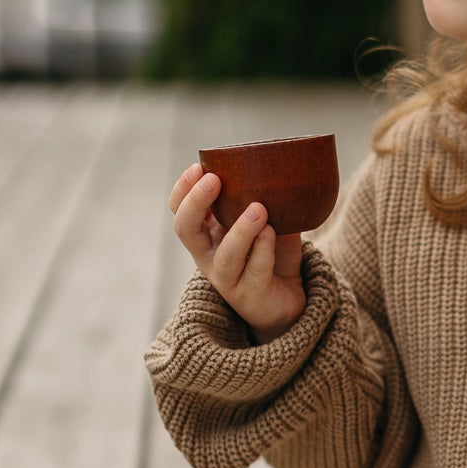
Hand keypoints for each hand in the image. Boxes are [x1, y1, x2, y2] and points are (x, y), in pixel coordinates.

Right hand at [168, 162, 306, 339]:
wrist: (286, 300)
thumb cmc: (270, 255)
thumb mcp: (265, 223)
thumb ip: (265, 202)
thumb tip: (277, 173)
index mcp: (207, 234)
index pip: (180, 211)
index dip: (183, 190)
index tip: (198, 167)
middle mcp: (209, 256)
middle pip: (186, 230)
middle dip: (195, 202)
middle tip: (214, 180)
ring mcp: (227, 277)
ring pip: (224, 255)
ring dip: (240, 230)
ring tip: (257, 209)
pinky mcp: (250, 293)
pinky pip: (255, 270)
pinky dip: (263, 249)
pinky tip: (270, 232)